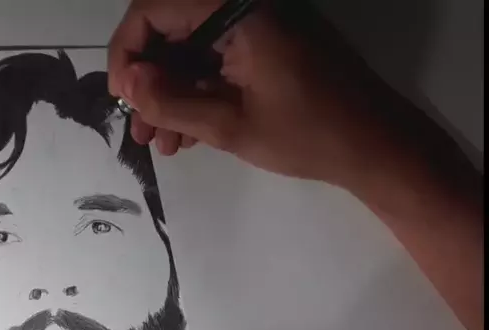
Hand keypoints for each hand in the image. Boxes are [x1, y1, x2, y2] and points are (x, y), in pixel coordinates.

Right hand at [108, 0, 382, 185]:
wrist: (376, 146)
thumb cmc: (309, 135)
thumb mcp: (231, 125)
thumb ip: (171, 102)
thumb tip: (127, 82)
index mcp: (238, 10)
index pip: (155, 8)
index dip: (127, 51)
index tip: (122, 97)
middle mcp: (244, 6)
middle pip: (171, 29)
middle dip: (149, 81)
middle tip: (139, 128)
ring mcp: (257, 25)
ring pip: (191, 50)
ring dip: (170, 94)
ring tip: (159, 141)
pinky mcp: (265, 45)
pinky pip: (215, 61)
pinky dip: (196, 93)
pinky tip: (185, 134)